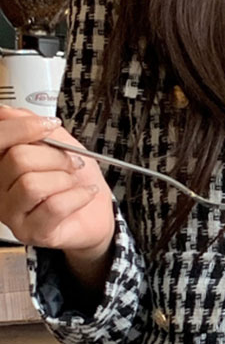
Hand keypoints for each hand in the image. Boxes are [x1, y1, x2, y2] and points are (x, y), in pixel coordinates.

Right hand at [0, 105, 114, 260]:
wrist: (96, 211)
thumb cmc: (75, 177)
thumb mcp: (58, 142)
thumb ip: (30, 125)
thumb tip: (6, 111)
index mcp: (0, 164)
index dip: (22, 127)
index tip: (48, 125)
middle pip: (17, 159)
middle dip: (56, 157)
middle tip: (72, 163)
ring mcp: (10, 214)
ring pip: (32, 184)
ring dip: (65, 178)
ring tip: (75, 181)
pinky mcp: (31, 232)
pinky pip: (53, 207)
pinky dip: (78, 195)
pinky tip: (85, 194)